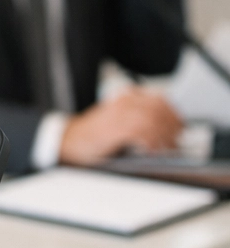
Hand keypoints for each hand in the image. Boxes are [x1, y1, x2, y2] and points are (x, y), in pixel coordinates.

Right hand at [59, 89, 182, 165]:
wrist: (68, 140)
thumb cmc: (92, 134)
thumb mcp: (116, 117)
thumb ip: (136, 115)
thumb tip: (164, 127)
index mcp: (126, 96)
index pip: (160, 100)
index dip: (173, 114)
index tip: (179, 126)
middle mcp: (124, 102)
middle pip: (160, 110)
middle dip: (172, 126)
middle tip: (176, 140)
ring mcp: (120, 114)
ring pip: (154, 121)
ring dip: (163, 137)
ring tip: (166, 149)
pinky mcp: (117, 129)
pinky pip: (143, 133)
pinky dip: (152, 143)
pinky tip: (152, 151)